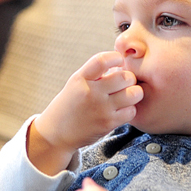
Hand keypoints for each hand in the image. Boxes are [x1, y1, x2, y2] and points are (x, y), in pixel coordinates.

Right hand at [30, 51, 141, 172]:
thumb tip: (122, 63)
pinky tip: (121, 109)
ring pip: (133, 94)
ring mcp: (100, 109)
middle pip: (125, 77)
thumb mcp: (76, 83)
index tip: (118, 61)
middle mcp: (90, 92)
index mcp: (81, 78)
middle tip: (124, 82)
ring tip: (126, 95)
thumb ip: (96, 73)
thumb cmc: (70, 104)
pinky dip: (130, 109)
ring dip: (133, 93)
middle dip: (129, 78)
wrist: (57, 132)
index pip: (103, 60)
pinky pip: (131, 111)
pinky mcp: (108, 123)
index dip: (116, 58)